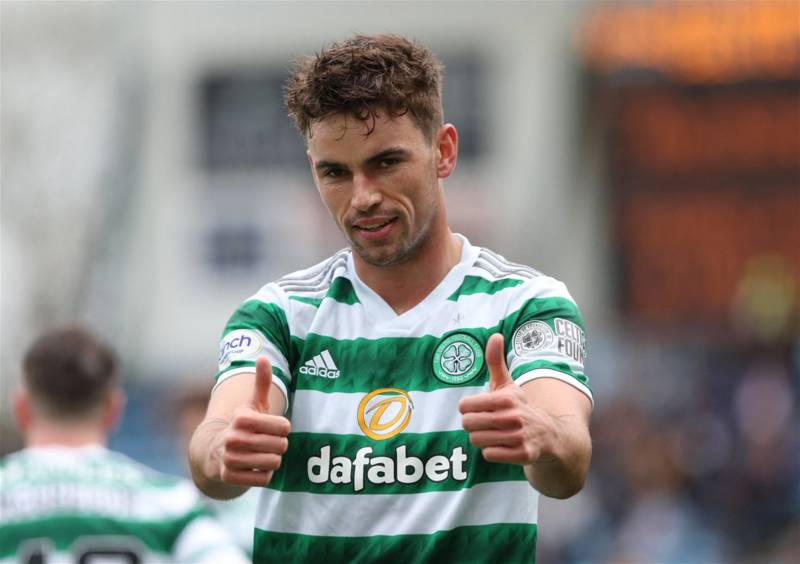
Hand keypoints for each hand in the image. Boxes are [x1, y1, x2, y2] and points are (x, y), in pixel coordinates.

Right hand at [218, 356, 290, 486]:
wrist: (215, 453)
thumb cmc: (243, 426)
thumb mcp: (252, 404)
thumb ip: (261, 382)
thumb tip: (263, 357)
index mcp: (241, 417)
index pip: (284, 427)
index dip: (282, 428)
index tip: (271, 427)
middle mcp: (233, 437)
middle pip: (281, 446)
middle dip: (278, 445)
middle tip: (266, 443)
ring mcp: (229, 459)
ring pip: (274, 463)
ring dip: (271, 460)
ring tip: (259, 454)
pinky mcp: (229, 477)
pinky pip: (264, 479)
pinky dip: (263, 475)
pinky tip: (252, 467)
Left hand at [459, 334, 557, 465]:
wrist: (549, 434)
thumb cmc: (519, 407)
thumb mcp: (508, 385)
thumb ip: (495, 362)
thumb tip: (495, 335)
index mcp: (506, 398)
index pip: (465, 406)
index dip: (469, 408)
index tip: (480, 408)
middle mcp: (513, 417)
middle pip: (468, 425)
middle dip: (474, 425)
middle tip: (486, 423)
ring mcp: (518, 437)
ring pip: (477, 441)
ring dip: (483, 439)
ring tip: (496, 434)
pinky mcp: (522, 455)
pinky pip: (489, 455)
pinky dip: (493, 452)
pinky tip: (504, 445)